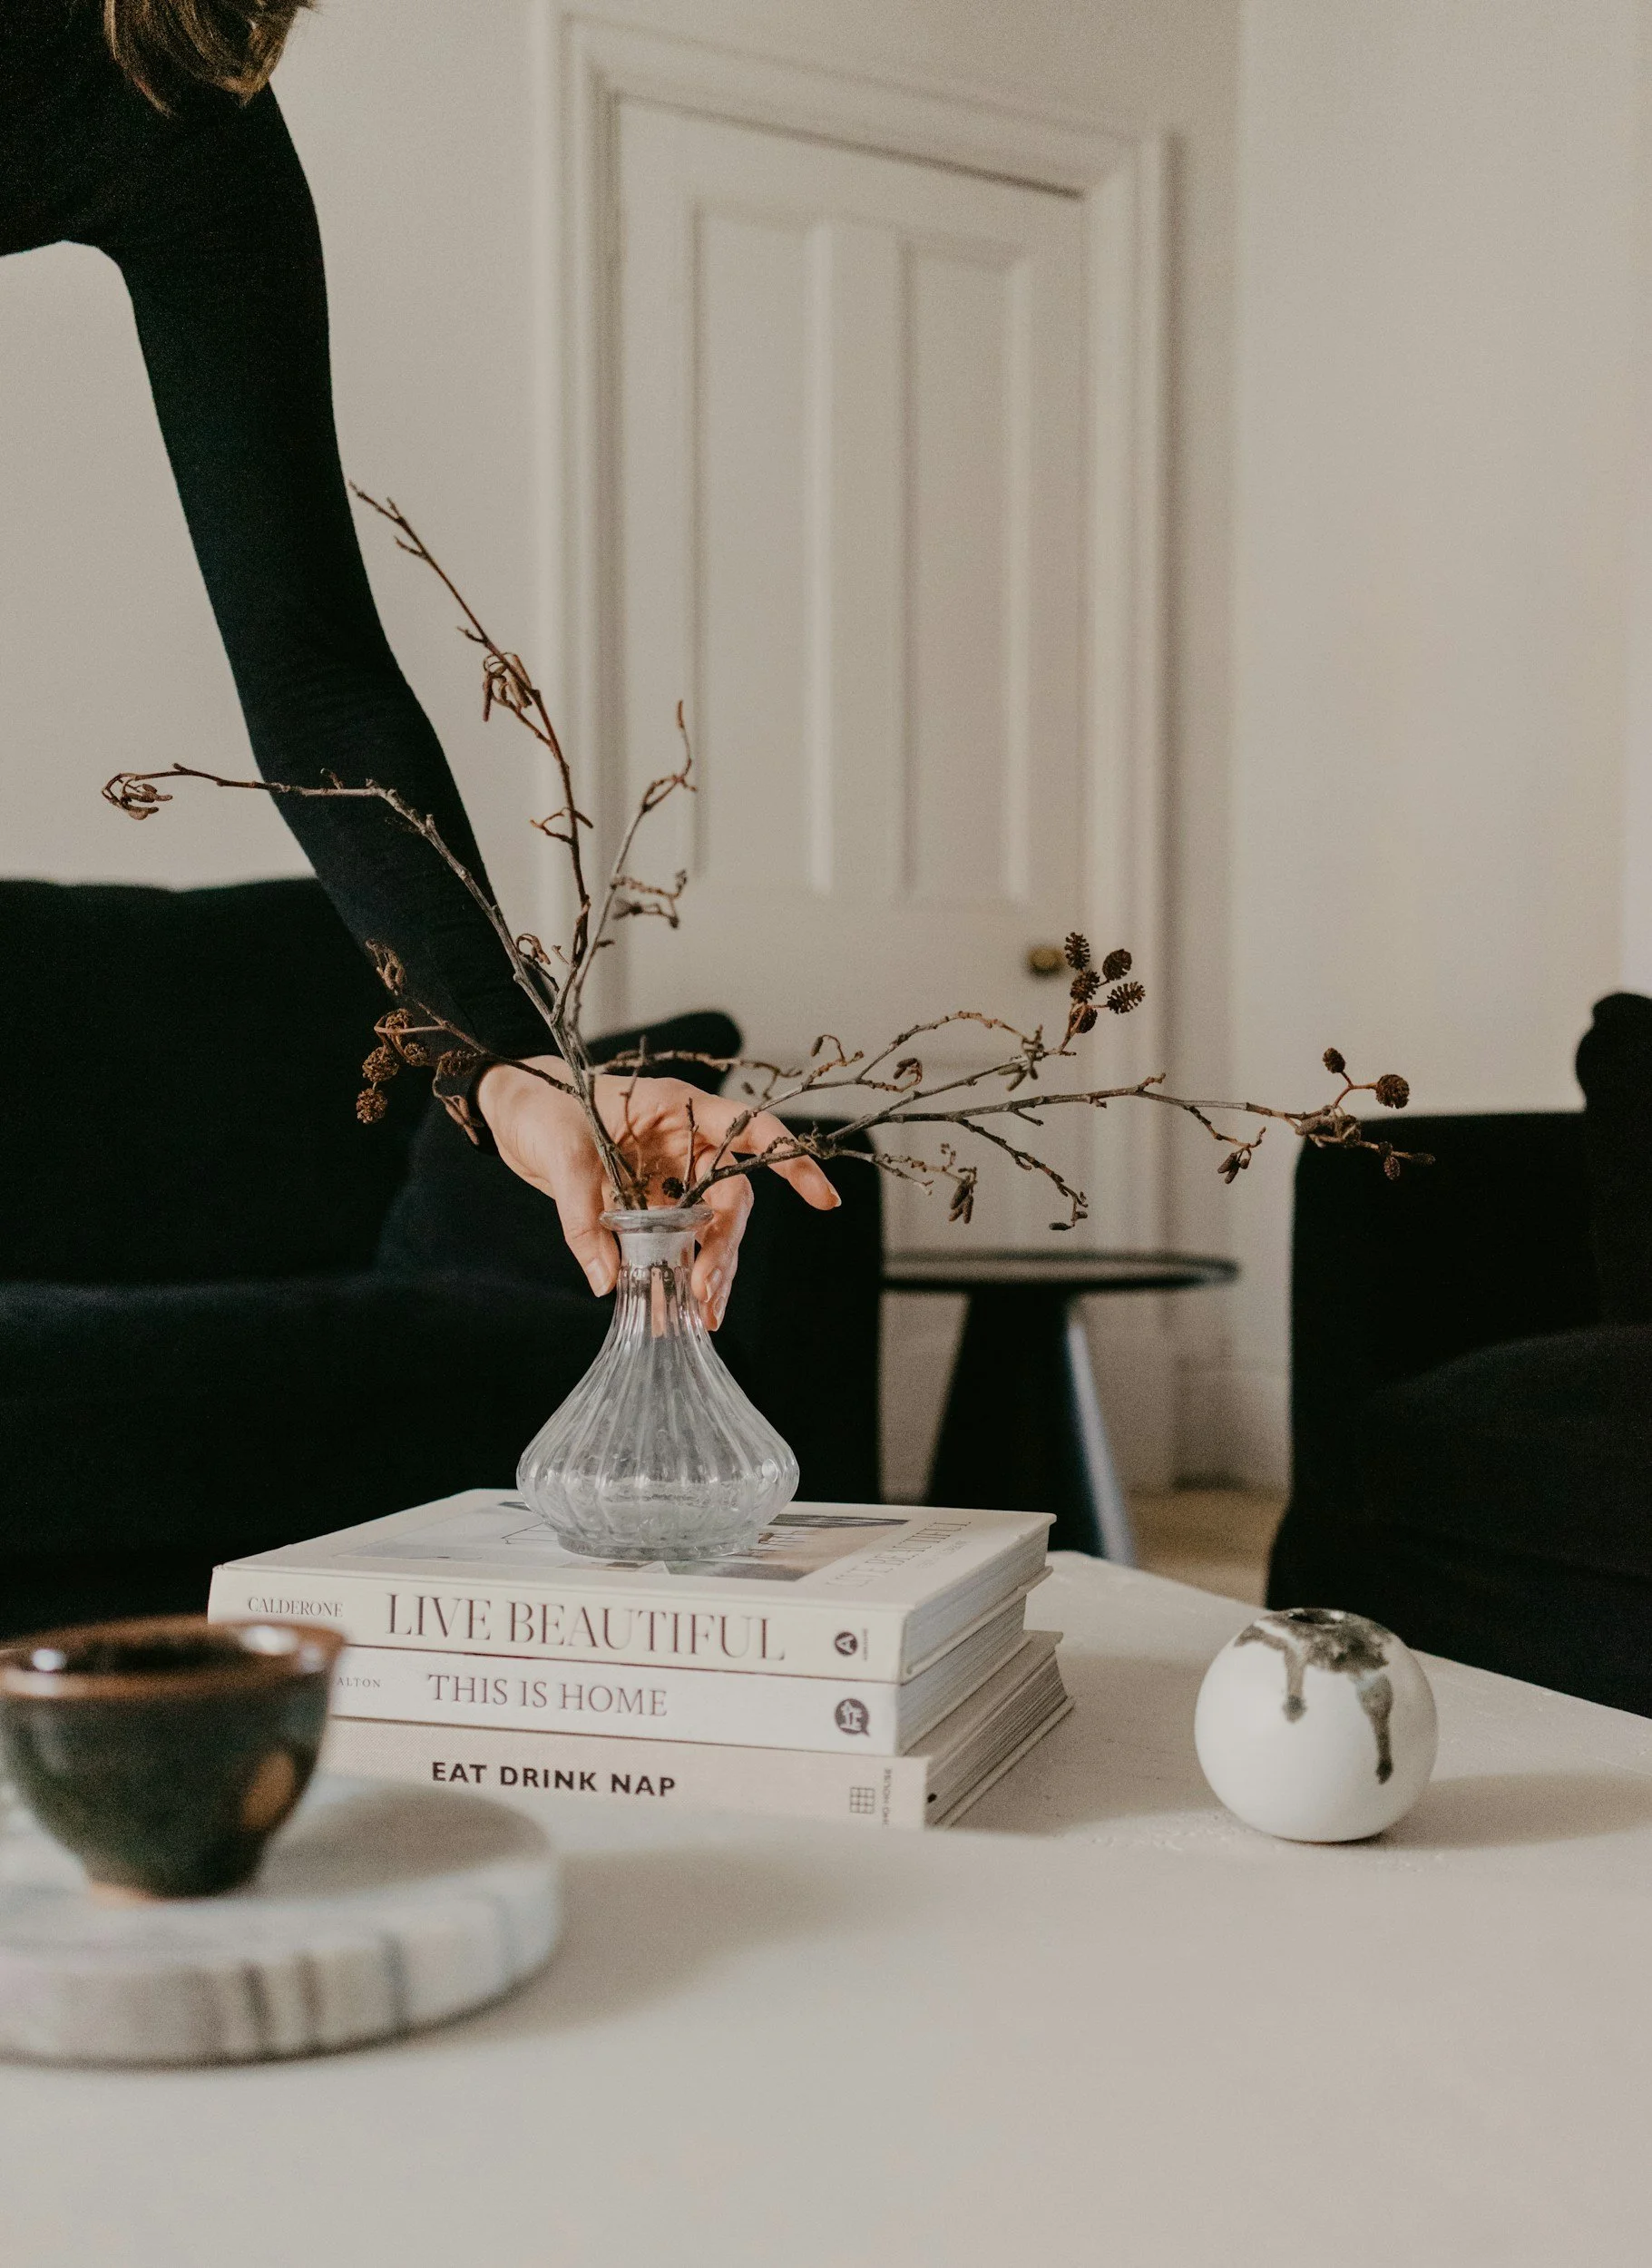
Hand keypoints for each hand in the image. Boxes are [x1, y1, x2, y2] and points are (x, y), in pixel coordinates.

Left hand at [475, 1055, 839, 1326]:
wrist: (512, 1110)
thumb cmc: (541, 1106)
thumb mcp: (561, 1154)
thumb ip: (584, 1216)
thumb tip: (607, 1282)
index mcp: (679, 1108)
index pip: (751, 1130)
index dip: (790, 1160)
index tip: (823, 1199)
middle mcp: (686, 1142)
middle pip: (730, 1196)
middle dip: (726, 1247)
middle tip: (707, 1291)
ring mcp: (669, 1174)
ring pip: (708, 1226)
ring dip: (708, 1270)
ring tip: (701, 1316)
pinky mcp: (647, 1202)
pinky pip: (675, 1242)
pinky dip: (677, 1275)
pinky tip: (679, 1310)